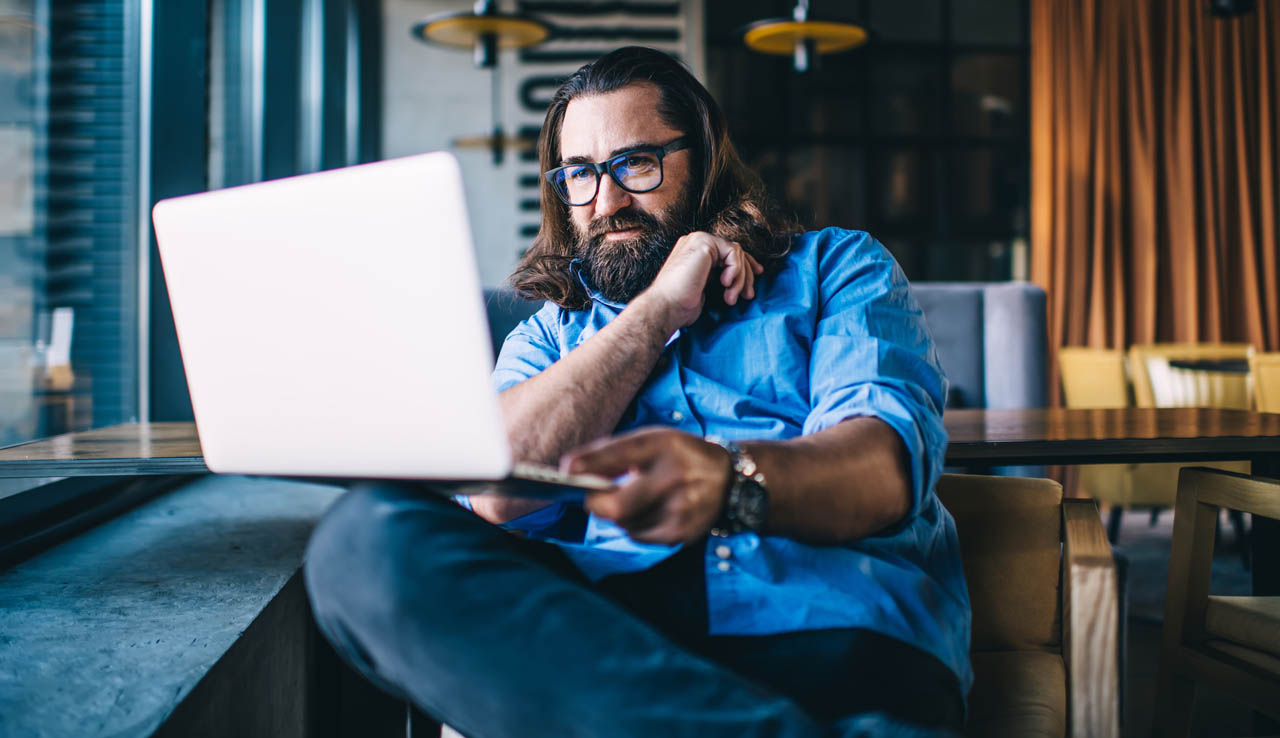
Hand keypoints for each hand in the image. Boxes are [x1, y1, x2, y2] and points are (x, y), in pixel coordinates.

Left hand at [561, 427, 731, 544]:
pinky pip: (638, 535)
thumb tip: (569, 471)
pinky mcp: (681, 533)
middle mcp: (674, 477)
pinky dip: (634, 525)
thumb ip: (615, 454)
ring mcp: (680, 509)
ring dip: (617, 514)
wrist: (729, 479)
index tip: (565, 470)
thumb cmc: (678, 456)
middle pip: (617, 506)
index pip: (620, 454)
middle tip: (592, 498)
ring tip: (635, 498)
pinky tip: (650, 510)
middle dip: (596, 504)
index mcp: (664, 445)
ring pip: (624, 523)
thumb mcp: (653, 441)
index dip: (589, 464)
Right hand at [634, 232, 763, 332]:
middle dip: (746, 274)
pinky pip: (734, 253)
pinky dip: (735, 271)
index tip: (752, 283)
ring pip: (737, 253)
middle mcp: (696, 241)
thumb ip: (718, 278)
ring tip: (731, 297)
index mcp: (694, 251)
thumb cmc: (680, 305)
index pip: (727, 253)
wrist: (666, 307)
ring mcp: (699, 240)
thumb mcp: (704, 289)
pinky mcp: (704, 243)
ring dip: (740, 278)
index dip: (744, 266)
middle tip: (748, 295)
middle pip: (735, 251)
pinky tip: (725, 284)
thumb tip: (741, 280)